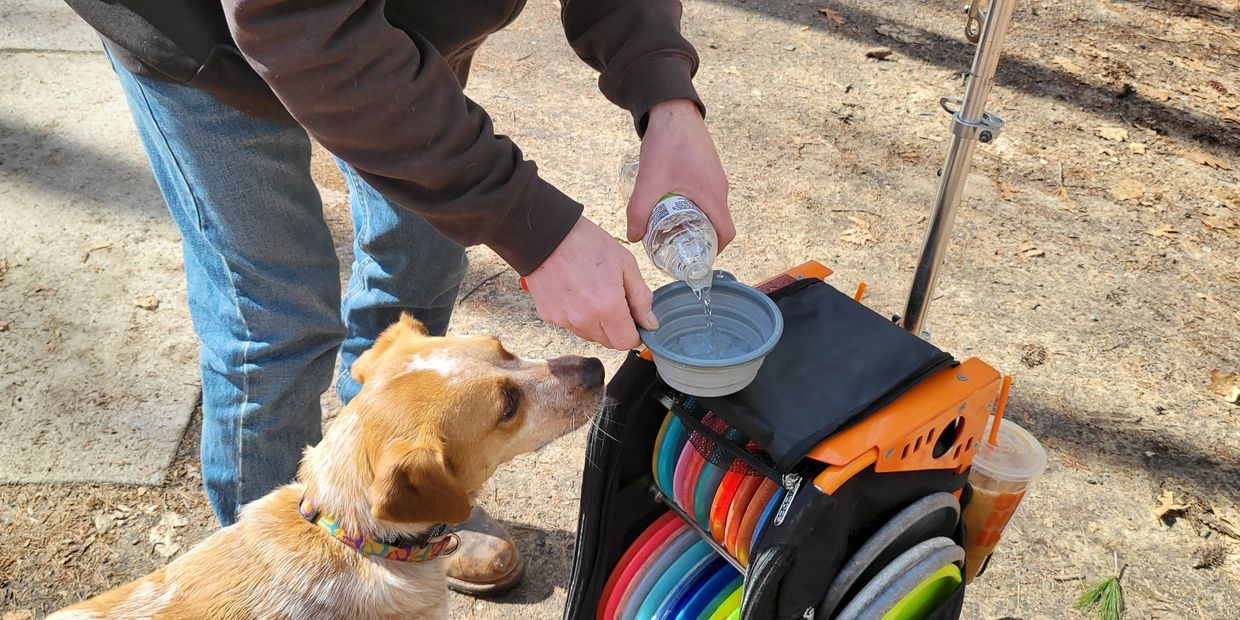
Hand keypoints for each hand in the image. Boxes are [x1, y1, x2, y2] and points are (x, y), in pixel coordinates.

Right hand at [524, 216, 657, 349]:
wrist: (546, 234)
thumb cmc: (587, 244)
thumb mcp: (625, 263)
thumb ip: (641, 297)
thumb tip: (650, 323)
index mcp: (607, 306)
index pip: (626, 342)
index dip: (635, 333)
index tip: (634, 320)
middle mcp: (584, 319)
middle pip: (608, 342)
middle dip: (617, 328)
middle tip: (615, 301)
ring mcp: (564, 320)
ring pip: (590, 335)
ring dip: (597, 323)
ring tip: (593, 293)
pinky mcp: (549, 316)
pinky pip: (571, 325)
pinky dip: (577, 316)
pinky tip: (576, 293)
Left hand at [626, 99, 732, 249]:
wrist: (673, 109)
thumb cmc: (667, 144)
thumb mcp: (649, 181)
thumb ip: (639, 211)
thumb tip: (633, 237)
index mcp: (713, 196)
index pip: (726, 233)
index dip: (714, 251)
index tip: (696, 257)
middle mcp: (720, 188)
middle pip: (718, 223)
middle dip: (700, 238)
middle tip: (678, 245)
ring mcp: (716, 176)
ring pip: (711, 208)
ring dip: (696, 220)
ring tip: (672, 226)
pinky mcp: (708, 167)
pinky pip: (706, 194)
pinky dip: (694, 204)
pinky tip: (672, 201)